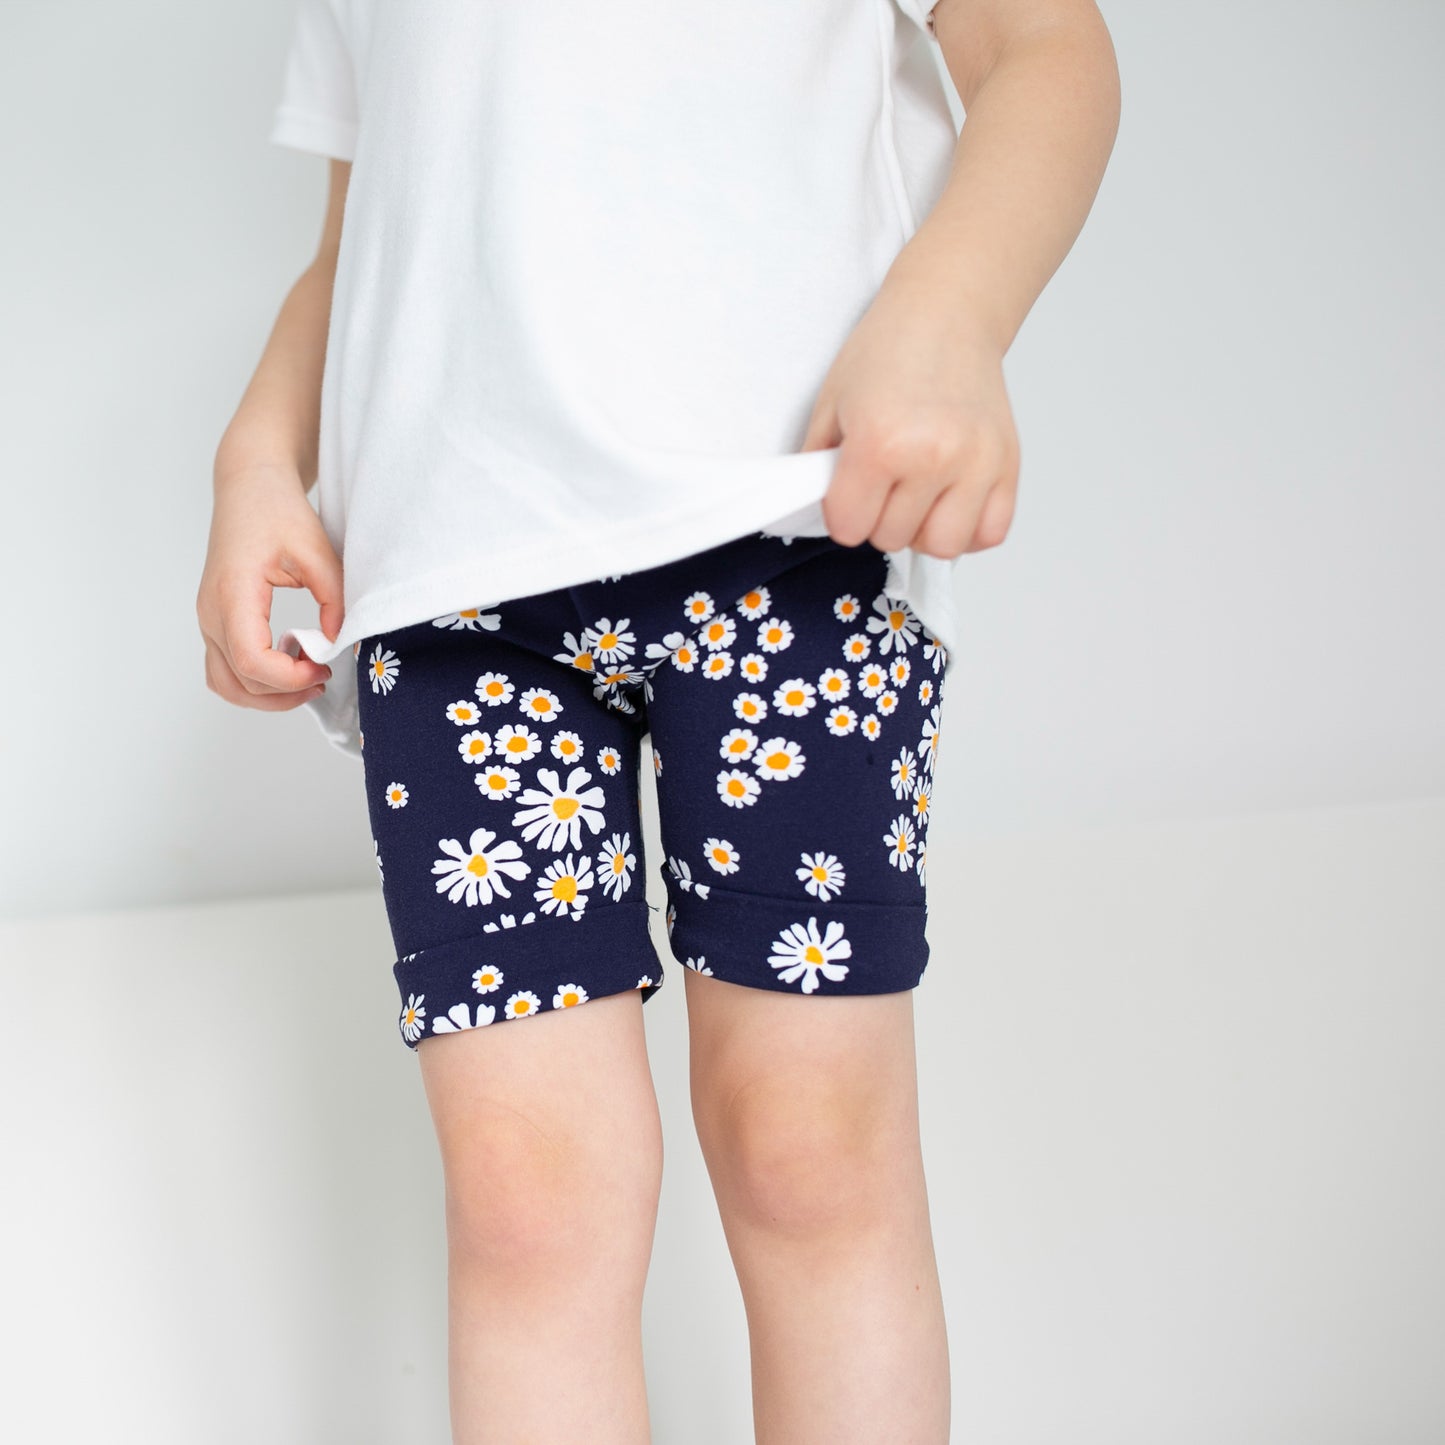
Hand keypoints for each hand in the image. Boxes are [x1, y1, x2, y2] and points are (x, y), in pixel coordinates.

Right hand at [195, 463, 342, 710]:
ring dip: (266, 695)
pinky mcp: (215, 621)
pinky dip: (254, 682)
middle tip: (323, 678)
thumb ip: (333, 602)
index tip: (324, 669)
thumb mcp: (318, 553)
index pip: (251, 660)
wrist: (249, 488)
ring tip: (307, 678)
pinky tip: (288, 664)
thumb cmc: (278, 512)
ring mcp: (208, 619)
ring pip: (226, 683)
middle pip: (237, 682)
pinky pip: (225, 669)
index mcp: (232, 593)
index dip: (290, 678)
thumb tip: (339, 646)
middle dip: (284, 693)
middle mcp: (211, 612)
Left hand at [800, 271, 1020, 557]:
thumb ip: (819, 467)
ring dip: (923, 530)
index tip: (849, 487)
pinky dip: (969, 528)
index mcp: (880, 443)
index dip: (842, 513)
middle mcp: (932, 458)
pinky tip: (951, 500)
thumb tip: (814, 513)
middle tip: (884, 480)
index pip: (849, 528)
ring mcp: (975, 464)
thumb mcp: (831, 405)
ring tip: (917, 495)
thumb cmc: (888, 350)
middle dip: (880, 517)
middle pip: (892, 539)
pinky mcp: (1008, 465)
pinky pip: (989, 533)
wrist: (946, 311)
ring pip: (942, 546)